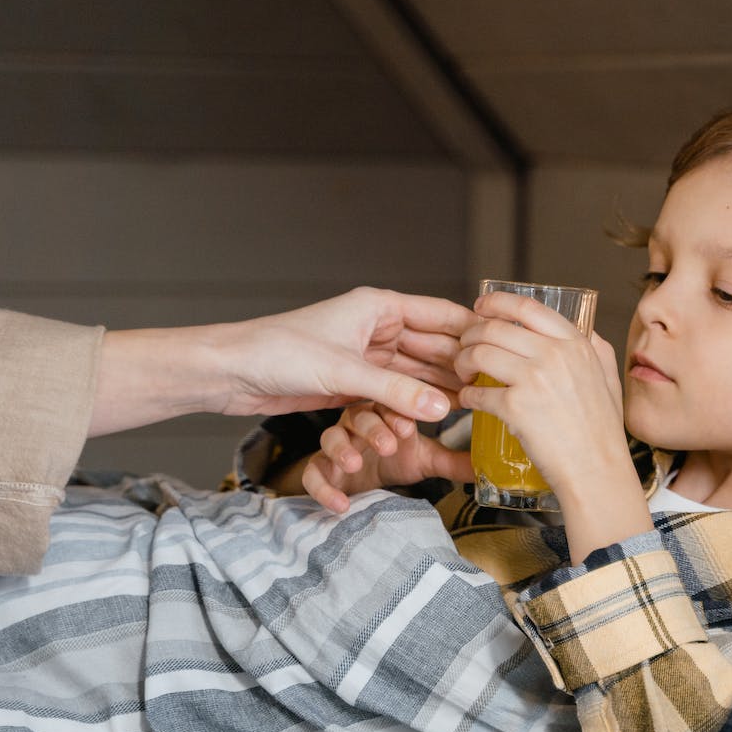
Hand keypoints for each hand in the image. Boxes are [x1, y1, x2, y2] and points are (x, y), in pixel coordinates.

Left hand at [212, 288, 474, 419]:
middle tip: (488, 393)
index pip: (440, 315)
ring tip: (457, 416)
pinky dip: (401, 410)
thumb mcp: (344, 373)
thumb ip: (395, 392)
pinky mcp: (351, 383)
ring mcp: (364, 356)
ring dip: (427, 397)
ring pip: (411, 377)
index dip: (472, 333)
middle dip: (456, 372)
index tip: (502, 353)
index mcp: (378, 306)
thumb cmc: (277, 353)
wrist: (229, 373)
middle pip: (431, 349)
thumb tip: (442, 409)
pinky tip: (418, 425)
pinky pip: (388, 395)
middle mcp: (375, 327)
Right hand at [301, 401, 476, 512]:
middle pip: (359, 416)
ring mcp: (335, 445)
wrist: (360, 480)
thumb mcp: (424, 459)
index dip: (396, 414)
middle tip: (389, 445)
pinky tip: (339, 503)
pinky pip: (313, 474)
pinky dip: (323, 488)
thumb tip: (488, 466)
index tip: (410, 428)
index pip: (388, 404)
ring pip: (331, 439)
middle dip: (373, 429)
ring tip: (355, 464)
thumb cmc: (393, 460)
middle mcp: (356, 423)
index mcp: (384, 413)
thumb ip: (453, 461)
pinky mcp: (319, 468)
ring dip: (342, 450)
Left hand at [454, 291, 627, 496]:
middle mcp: (555, 354)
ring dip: (462, 362)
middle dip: (470, 335)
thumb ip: (596, 349)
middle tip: (464, 348)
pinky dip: (466, 395)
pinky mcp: (516, 407)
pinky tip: (468, 401)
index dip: (496, 302)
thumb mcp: (608, 378)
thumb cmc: (602, 432)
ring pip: (479, 354)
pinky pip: (477, 392)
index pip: (526, 307)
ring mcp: (534, 379)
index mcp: (576, 344)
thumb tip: (585, 330)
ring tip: (463, 374)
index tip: (480, 307)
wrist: (597, 471)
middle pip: (495, 328)